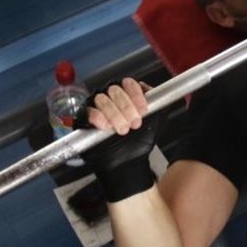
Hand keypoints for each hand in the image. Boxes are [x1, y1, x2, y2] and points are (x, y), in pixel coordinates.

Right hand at [76, 77, 156, 201]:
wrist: (128, 163)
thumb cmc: (140, 142)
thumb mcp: (156, 121)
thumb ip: (159, 105)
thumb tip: (160, 94)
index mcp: (127, 95)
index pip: (128, 83)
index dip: (136, 95)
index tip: (143, 110)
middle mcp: (111, 98)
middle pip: (114, 90)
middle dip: (127, 107)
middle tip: (134, 123)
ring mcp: (97, 107)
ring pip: (102, 99)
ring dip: (114, 114)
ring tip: (122, 129)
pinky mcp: (85, 120)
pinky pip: (88, 112)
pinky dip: (98, 117)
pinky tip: (106, 126)